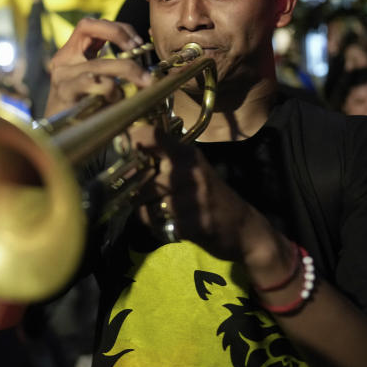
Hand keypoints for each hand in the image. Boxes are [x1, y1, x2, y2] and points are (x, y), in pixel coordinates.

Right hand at [45, 18, 151, 116]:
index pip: (91, 24)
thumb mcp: (101, 83)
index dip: (116, 27)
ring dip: (125, 69)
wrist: (62, 137)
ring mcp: (62, 75)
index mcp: (72, 53)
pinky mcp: (63, 91)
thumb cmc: (86, 110)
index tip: (136, 42)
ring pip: (97, 62)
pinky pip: (89, 82)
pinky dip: (109, 88)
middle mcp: (64, 59)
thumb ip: (114, 69)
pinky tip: (116, 97)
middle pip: (91, 31)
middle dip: (122, 38)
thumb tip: (146, 65)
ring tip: (141, 82)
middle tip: (143, 52)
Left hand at [133, 126, 286, 272]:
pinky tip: (169, 226)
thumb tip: (125, 156)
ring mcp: (192, 198)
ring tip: (161, 213)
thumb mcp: (192, 170)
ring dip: (146, 211)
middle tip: (145, 197)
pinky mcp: (193, 224)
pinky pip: (155, 223)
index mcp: (189, 155)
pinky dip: (156, 227)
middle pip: (142, 178)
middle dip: (137, 191)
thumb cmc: (212, 197)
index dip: (131, 140)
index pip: (152, 136)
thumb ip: (162, 160)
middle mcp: (190, 171)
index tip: (120, 147)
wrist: (246, 231)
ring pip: (145, 203)